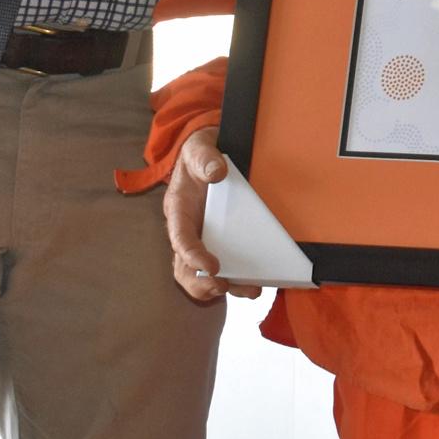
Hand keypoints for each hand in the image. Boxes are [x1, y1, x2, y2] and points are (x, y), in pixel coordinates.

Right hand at [163, 127, 260, 302]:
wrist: (211, 154)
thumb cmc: (201, 154)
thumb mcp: (199, 148)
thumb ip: (205, 158)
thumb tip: (217, 173)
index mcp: (178, 210)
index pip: (180, 239)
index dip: (193, 257)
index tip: (211, 266)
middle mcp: (188, 231)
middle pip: (185, 269)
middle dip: (202, 284)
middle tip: (224, 286)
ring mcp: (204, 239)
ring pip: (205, 276)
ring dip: (226, 287)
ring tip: (252, 289)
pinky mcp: (221, 243)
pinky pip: (227, 267)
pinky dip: (239, 278)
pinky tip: (259, 280)